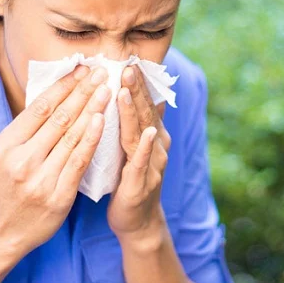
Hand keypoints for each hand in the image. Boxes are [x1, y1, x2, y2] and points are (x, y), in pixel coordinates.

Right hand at [0, 65, 110, 262]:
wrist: (0, 233)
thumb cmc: (1, 189)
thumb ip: (20, 131)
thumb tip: (49, 99)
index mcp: (6, 146)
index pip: (40, 108)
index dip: (63, 87)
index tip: (80, 70)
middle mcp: (22, 160)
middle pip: (59, 118)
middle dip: (82, 92)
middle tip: (100, 72)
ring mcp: (41, 179)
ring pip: (72, 136)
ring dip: (92, 109)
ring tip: (106, 90)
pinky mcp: (59, 196)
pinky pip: (79, 162)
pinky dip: (91, 139)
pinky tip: (102, 121)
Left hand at [107, 64, 171, 242]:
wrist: (137, 223)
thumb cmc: (130, 182)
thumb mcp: (133, 148)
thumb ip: (136, 123)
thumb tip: (146, 95)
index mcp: (152, 136)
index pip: (143, 103)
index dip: (137, 83)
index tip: (128, 60)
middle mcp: (157, 147)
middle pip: (145, 113)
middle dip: (136, 89)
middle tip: (127, 65)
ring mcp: (152, 165)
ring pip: (143, 133)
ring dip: (136, 111)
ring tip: (127, 90)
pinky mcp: (143, 184)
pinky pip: (143, 163)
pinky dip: (146, 148)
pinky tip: (148, 134)